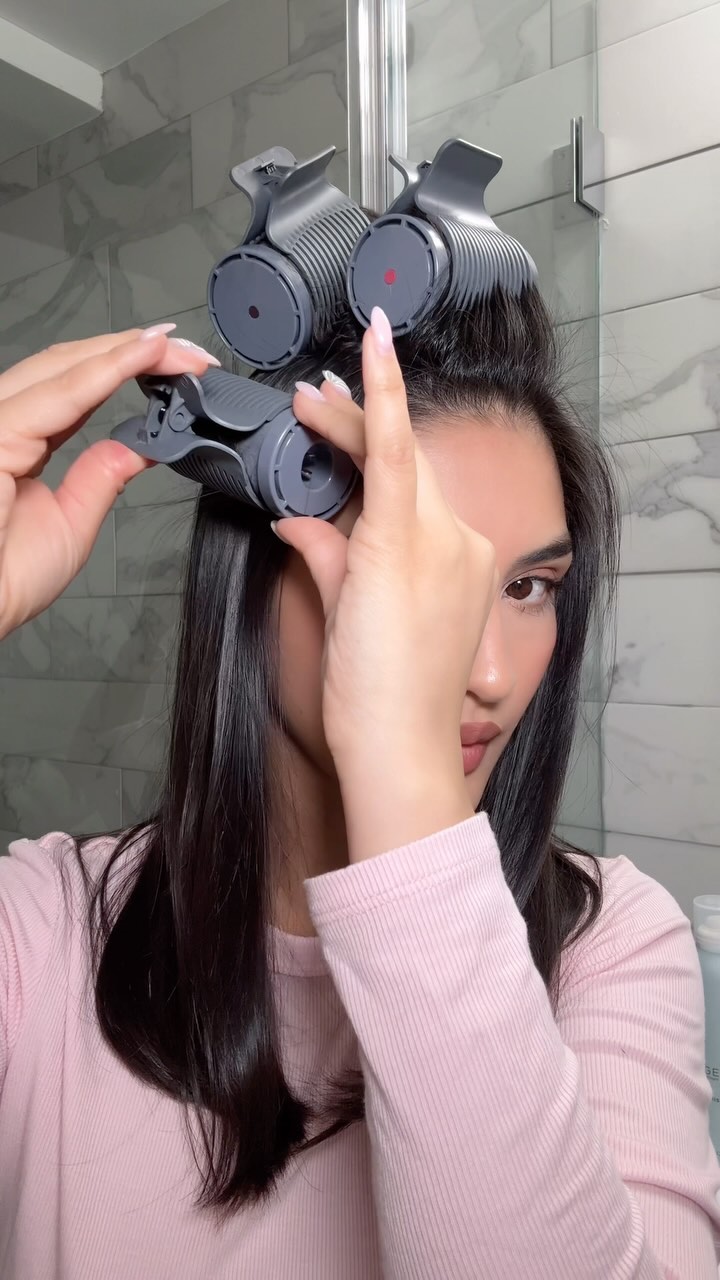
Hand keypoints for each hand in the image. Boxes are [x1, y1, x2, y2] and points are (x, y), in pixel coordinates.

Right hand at [0, 328, 216, 638]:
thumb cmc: (4, 580)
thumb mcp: (72, 523)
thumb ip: (100, 478)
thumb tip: (136, 448)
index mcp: (19, 442)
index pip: (75, 389)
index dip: (123, 369)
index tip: (176, 367)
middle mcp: (6, 423)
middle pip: (70, 367)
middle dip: (134, 352)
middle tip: (190, 352)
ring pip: (65, 368)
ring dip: (126, 352)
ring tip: (175, 347)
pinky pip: (60, 395)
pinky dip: (106, 370)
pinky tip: (143, 355)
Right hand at [274, 309, 496, 857]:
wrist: (405, 750)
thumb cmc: (365, 692)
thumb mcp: (333, 610)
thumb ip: (321, 548)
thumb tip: (297, 519)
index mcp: (408, 543)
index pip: (396, 445)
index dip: (382, 385)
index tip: (376, 333)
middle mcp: (451, 541)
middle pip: (406, 458)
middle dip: (359, 424)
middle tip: (309, 406)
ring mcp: (470, 558)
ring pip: (422, 485)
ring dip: (381, 462)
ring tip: (331, 443)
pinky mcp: (476, 577)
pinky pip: (435, 520)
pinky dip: (401, 503)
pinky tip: (368, 503)